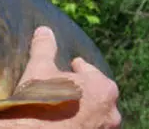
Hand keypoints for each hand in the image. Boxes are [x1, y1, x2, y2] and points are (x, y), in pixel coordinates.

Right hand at [0, 26, 120, 127]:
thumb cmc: (39, 100)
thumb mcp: (39, 69)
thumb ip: (44, 48)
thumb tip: (44, 30)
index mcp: (102, 88)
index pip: (90, 71)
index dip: (78, 68)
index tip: (71, 67)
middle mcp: (110, 112)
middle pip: (97, 95)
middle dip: (84, 91)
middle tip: (67, 88)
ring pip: (95, 115)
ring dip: (84, 110)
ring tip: (65, 107)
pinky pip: (87, 127)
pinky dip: (80, 124)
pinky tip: (64, 122)